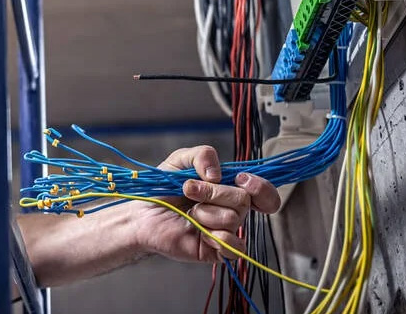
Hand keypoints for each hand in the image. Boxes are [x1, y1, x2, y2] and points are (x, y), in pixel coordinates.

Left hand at [131, 145, 280, 262]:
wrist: (141, 213)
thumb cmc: (161, 188)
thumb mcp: (180, 160)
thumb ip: (202, 155)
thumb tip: (218, 174)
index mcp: (229, 187)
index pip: (263, 192)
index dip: (260, 186)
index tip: (241, 179)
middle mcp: (231, 209)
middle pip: (243, 200)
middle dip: (213, 192)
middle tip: (189, 191)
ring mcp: (225, 230)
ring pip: (233, 219)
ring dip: (205, 212)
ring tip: (190, 213)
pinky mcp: (217, 251)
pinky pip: (234, 247)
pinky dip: (217, 236)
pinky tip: (200, 232)